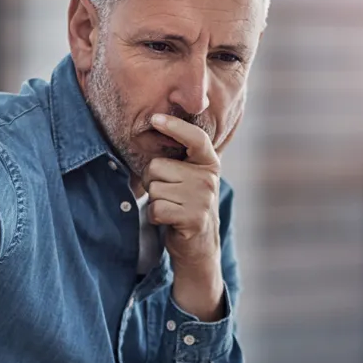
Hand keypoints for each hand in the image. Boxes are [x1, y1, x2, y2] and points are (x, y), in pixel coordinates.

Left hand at [143, 114, 224, 320]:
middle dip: (153, 181)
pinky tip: (169, 220)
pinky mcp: (194, 218)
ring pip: (155, 189)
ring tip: (171, 208)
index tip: (155, 118)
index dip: (175, 127)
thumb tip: (153, 128)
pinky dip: (155, 217)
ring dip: (155, 201)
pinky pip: (157, 209)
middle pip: (158, 167)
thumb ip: (178, 158)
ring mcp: (203, 199)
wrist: (198, 244)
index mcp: (209, 163)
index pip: (195, 138)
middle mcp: (208, 178)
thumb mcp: (188, 177)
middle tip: (168, 194)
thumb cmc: (185, 204)